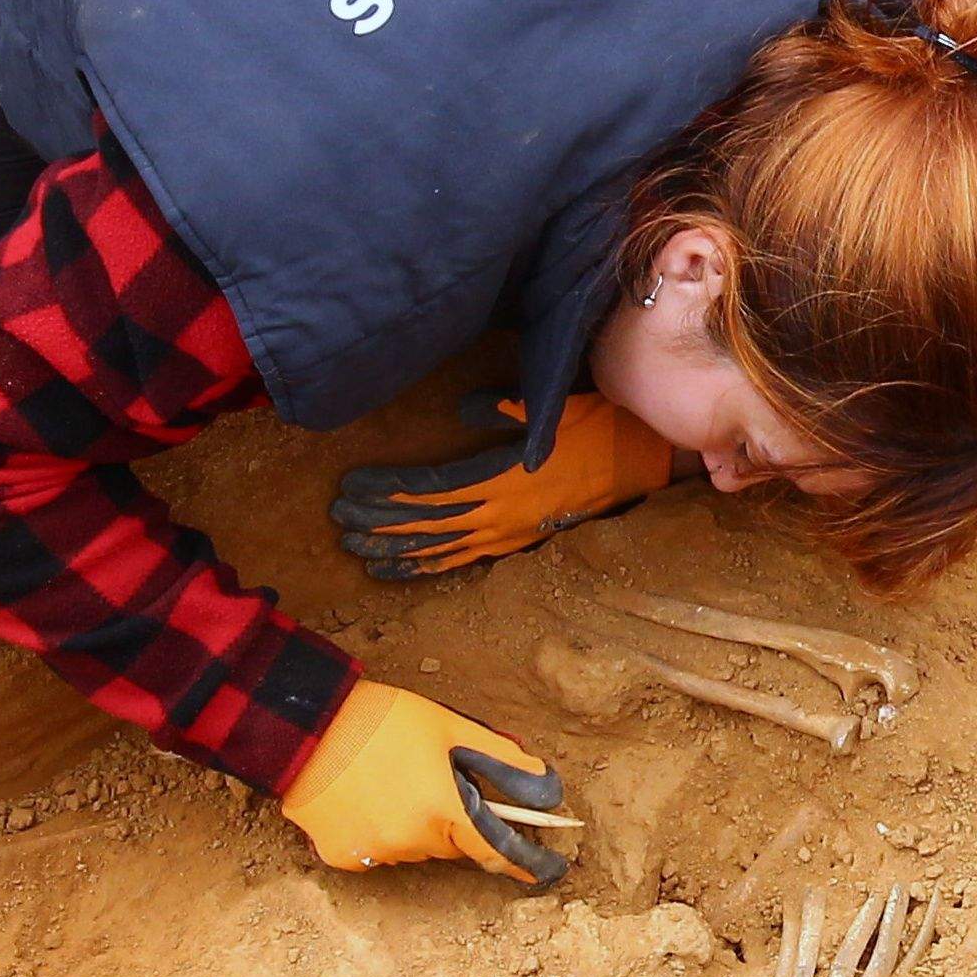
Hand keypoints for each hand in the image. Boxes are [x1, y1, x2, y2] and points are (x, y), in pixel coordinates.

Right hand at [280, 680, 570, 883]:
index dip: (528, 863)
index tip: (550, 872)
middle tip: (435, 778)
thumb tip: (548, 789)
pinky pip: (378, 850)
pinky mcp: (341, 857)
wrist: (304, 726)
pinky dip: (380, 830)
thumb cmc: (383, 720)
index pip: (498, 851)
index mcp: (444, 810)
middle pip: (454, 843)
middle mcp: (412, 842)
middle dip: (456, 818)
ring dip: (418, 825)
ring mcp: (374, 853)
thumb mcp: (453, 729)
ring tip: (393, 781)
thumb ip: (505, 762)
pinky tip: (364, 798)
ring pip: (416, 848)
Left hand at [331, 393, 678, 580]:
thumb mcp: (551, 408)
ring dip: (394, 549)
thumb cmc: (596, 429)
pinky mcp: (516, 544)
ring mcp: (507, 534)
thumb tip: (464, 406)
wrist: (639, 463)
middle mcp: (499, 513)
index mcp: (502, 478)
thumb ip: (504, 410)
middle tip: (337, 519)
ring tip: (355, 550)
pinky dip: (425, 566)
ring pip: (438, 548)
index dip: (387, 490)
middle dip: (377, 522)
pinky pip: (461, 561)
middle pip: (425, 523)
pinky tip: (396, 569)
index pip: (430, 489)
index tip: (351, 485)